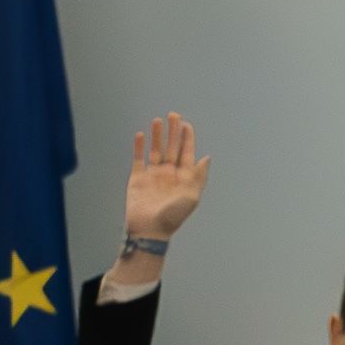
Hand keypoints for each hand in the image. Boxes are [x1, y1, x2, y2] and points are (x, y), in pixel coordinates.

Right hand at [121, 112, 210, 241]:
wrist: (150, 230)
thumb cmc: (173, 216)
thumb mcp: (191, 196)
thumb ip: (199, 176)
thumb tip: (207, 158)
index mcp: (184, 179)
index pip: (187, 154)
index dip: (187, 139)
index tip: (187, 124)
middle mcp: (169, 175)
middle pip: (172, 148)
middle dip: (173, 132)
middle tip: (173, 115)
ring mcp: (153, 176)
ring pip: (155, 150)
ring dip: (157, 136)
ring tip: (158, 120)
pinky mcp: (137, 178)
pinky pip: (138, 159)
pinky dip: (139, 147)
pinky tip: (142, 135)